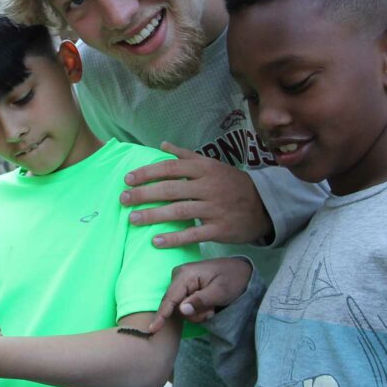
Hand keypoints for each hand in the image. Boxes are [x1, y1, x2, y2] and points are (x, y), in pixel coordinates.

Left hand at [121, 142, 270, 246]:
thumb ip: (186, 156)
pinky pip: (193, 234)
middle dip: (144, 194)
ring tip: (132, 219)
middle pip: (171, 189)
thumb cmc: (231, 184)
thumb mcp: (212, 165)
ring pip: (179, 211)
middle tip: (123, 199)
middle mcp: (209, 187)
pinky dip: (174, 238)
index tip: (127, 179)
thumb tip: (162, 145)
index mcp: (205, 169)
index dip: (147, 173)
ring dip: (154, 215)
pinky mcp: (220, 229)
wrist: (264, 206)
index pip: (170, 167)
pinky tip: (155, 240)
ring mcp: (215, 208)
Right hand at [150, 258, 252, 329]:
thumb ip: (200, 301)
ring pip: (180, 308)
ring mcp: (181, 281)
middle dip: (193, 314)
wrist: (241, 271)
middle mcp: (178, 276)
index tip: (152, 329)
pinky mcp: (185, 287)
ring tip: (212, 308)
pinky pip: (184, 305)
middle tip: (211, 311)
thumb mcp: (220, 291)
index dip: (161, 315)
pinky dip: (196, 310)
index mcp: (185, 275)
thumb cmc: (233, 279)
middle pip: (175, 306)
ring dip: (197, 313)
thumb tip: (181, 310)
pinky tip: (208, 306)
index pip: (169, 299)